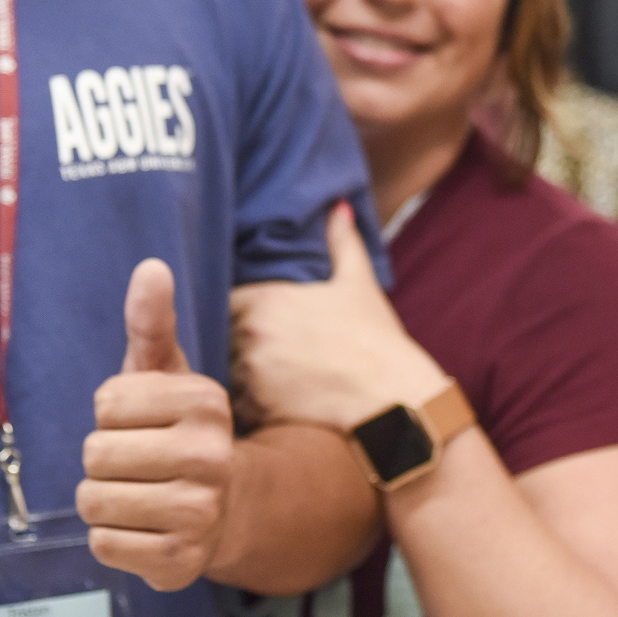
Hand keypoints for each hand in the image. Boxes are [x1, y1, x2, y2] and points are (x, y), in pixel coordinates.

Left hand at [77, 259, 233, 591]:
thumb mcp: (164, 373)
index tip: (141, 420)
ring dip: (102, 499)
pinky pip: (102, 544)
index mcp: (205, 401)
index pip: (106, 403)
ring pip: (94, 501)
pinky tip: (142, 527)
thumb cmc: (176, 430)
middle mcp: (211, 457)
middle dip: (103, 458)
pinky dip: (110, 537)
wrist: (225, 508)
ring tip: (137, 493)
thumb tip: (151, 266)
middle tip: (138, 462)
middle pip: (96, 454)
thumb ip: (151, 321)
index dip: (111, 413)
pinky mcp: (179, 562)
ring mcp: (198, 514)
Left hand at [230, 202, 445, 432]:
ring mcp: (251, 374)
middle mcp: (251, 334)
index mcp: (267, 299)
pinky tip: (269, 404)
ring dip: (238, 374)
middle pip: (222, 335)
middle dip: (236, 341)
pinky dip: (246, 405)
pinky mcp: (258, 409)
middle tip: (262, 351)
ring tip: (265, 380)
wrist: (395, 400)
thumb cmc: (377, 340)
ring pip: (225, 371)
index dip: (240, 310)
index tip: (255, 319)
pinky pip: (234, 407)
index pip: (227, 300)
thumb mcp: (359, 284)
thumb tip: (339, 207)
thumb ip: (342, 242)